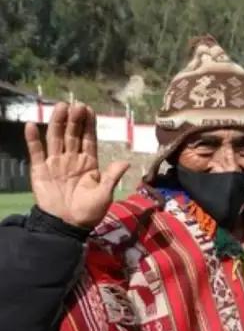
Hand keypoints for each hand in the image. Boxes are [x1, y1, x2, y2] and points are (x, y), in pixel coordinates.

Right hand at [26, 102, 129, 229]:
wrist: (68, 225)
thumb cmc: (89, 211)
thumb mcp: (104, 194)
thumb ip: (112, 176)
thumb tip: (126, 161)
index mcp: (89, 163)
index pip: (88, 139)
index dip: (88, 125)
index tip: (89, 110)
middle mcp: (72, 159)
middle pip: (72, 135)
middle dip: (75, 120)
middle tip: (77, 105)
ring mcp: (55, 163)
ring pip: (55, 138)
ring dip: (57, 123)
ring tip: (60, 107)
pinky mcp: (40, 170)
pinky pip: (36, 152)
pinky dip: (32, 139)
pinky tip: (31, 125)